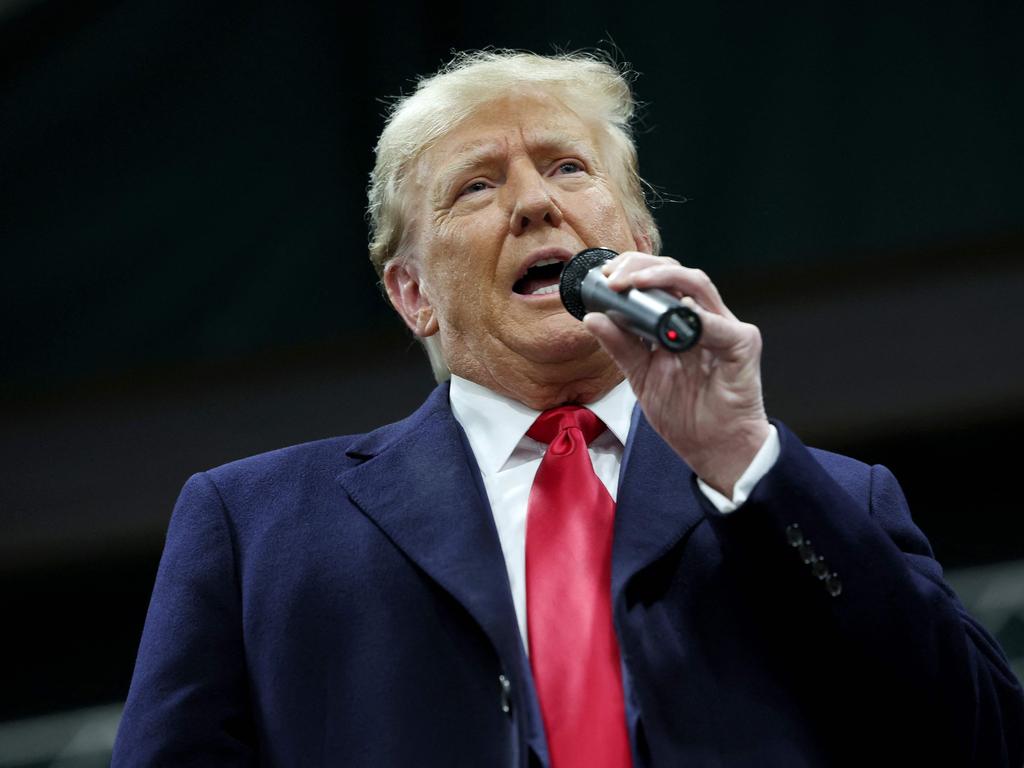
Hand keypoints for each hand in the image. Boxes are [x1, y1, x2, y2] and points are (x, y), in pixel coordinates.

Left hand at [582, 252, 770, 496]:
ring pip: (697, 285)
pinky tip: (675, 317)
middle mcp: (703, 318)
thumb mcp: (641, 376)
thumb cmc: (685, 414)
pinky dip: (695, 318)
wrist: (713, 449)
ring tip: (634, 284)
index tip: (604, 275)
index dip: (633, 270)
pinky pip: (718, 325)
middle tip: (614, 277)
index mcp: (680, 323)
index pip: (660, 281)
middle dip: (642, 267)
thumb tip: (593, 318)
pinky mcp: (743, 345)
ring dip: (663, 279)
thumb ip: (621, 346)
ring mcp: (725, 328)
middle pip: (677, 273)